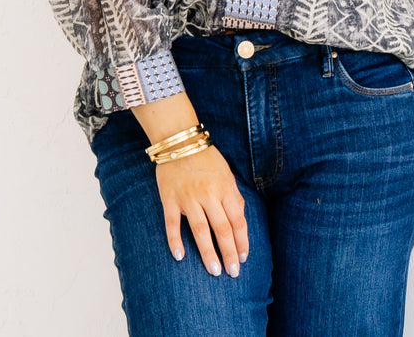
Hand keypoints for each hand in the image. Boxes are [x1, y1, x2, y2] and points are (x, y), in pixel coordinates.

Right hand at [156, 144, 248, 276]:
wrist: (180, 141)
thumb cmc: (207, 159)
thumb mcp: (227, 174)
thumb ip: (233, 197)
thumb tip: (240, 223)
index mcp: (225, 187)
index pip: (237, 220)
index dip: (241, 241)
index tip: (243, 258)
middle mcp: (208, 193)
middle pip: (221, 228)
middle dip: (228, 252)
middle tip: (232, 272)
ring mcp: (188, 197)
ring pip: (200, 229)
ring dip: (208, 252)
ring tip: (214, 270)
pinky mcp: (170, 198)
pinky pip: (172, 223)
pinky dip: (175, 240)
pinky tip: (179, 256)